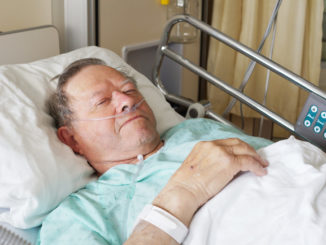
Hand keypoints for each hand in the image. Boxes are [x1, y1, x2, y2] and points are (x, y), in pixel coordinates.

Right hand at [153, 138, 267, 225]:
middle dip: (248, 150)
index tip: (243, 153)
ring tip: (261, 164)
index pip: (225, 143)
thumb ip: (208, 162)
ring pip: (245, 149)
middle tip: (256, 157)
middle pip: (237, 143)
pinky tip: (260, 171)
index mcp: (203, 145)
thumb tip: (221, 168)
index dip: (237, 147)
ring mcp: (221, 152)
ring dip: (255, 156)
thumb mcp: (195, 166)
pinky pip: (248, 161)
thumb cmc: (185, 185)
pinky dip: (256, 166)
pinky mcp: (229, 162)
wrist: (183, 191)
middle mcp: (212, 145)